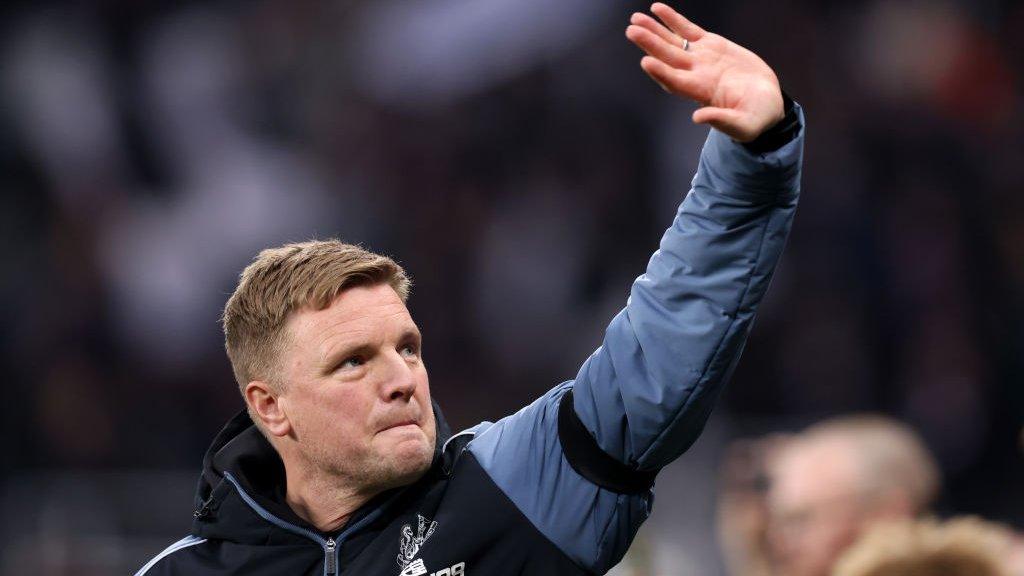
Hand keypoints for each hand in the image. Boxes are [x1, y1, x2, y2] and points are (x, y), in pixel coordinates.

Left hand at [626, 3, 783, 142]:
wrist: (765, 102)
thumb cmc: (755, 118)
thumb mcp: (744, 125)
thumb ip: (722, 120)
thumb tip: (697, 118)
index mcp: (701, 93)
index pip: (676, 82)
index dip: (661, 72)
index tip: (646, 61)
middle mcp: (696, 74)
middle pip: (667, 58)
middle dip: (650, 44)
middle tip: (632, 31)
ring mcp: (701, 59)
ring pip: (673, 42)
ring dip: (654, 30)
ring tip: (636, 18)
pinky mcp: (711, 45)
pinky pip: (688, 30)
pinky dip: (673, 20)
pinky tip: (657, 9)